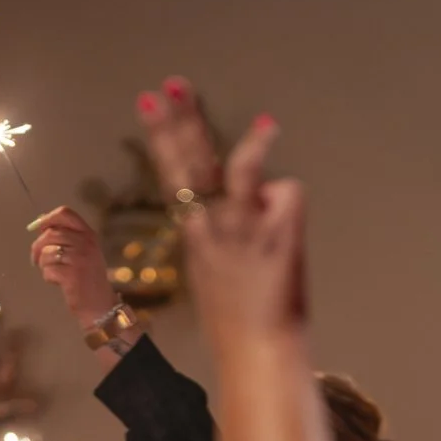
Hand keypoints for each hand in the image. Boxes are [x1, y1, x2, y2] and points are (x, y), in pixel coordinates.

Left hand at [27, 206, 119, 327]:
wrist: (100, 305)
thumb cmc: (87, 278)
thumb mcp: (83, 252)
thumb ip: (66, 237)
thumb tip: (41, 223)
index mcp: (89, 234)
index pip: (65, 214)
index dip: (47, 219)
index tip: (38, 229)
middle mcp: (86, 243)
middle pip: (50, 234)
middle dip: (38, 247)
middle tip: (36, 260)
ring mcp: (80, 258)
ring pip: (46, 252)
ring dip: (43, 264)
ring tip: (52, 272)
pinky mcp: (72, 274)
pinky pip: (48, 268)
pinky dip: (48, 276)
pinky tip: (58, 282)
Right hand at [136, 81, 299, 342]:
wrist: (257, 354)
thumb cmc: (239, 324)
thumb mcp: (217, 276)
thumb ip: (227, 232)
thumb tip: (256, 199)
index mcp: (195, 235)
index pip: (174, 173)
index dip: (163, 135)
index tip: (151, 101)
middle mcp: (211, 228)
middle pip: (190, 163)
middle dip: (179, 122)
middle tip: (168, 86)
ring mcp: (240, 232)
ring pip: (240, 175)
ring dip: (252, 147)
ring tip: (267, 124)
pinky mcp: (271, 239)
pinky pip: (285, 194)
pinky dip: (289, 205)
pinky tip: (289, 230)